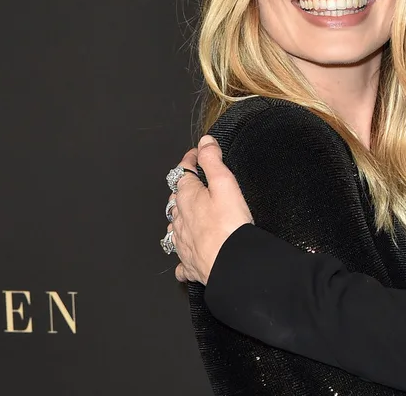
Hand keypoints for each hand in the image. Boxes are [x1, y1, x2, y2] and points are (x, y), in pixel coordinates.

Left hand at [169, 136, 252, 284]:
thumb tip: (204, 142)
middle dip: (183, 189)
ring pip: (175, 226)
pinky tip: (188, 253)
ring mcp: (182, 242)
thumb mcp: (225, 184)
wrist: (230, 264)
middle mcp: (179, 219)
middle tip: (194, 182)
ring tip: (189, 214)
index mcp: (187, 198)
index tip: (196, 153)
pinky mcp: (189, 262)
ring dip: (181, 218)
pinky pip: (181, 257)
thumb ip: (212, 160)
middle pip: (176, 200)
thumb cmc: (229, 225)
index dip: (190, 160)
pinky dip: (184, 252)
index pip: (182, 172)